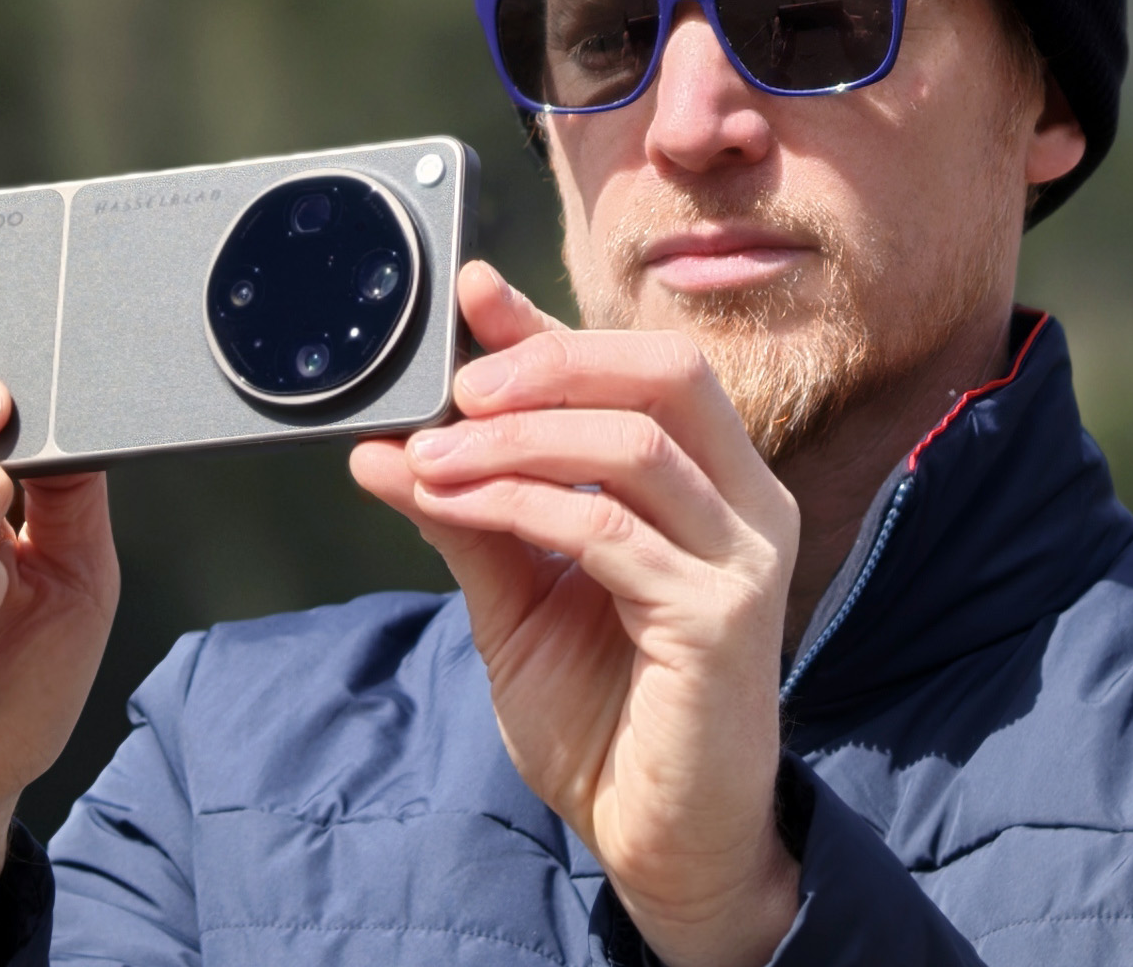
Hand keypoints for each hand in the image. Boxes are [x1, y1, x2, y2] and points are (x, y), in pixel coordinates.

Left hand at [350, 263, 802, 966]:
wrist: (656, 837)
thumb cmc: (603, 714)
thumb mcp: (520, 596)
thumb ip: (472, 512)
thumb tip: (385, 444)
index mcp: (714, 483)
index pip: (641, 369)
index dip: (553, 327)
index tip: (470, 296)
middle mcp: (746, 504)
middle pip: (666, 372)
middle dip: (551, 360)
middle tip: (455, 385)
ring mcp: (744, 557)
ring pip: (633, 441)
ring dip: (517, 437)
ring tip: (432, 455)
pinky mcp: (722, 616)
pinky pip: (609, 527)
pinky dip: (522, 501)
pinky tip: (459, 504)